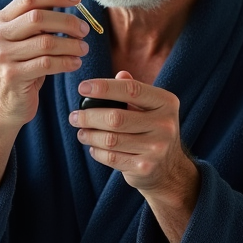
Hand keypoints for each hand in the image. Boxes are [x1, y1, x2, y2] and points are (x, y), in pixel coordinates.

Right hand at [0, 0, 91, 130]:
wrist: (6, 104)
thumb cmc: (21, 67)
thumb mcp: (23, 39)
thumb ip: (31, 15)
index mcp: (0, 21)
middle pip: (38, 18)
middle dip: (67, 22)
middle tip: (85, 30)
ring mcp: (2, 56)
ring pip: (46, 42)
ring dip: (71, 44)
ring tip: (83, 48)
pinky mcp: (12, 75)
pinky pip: (47, 64)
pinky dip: (66, 62)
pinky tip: (75, 63)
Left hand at [71, 71, 198, 242]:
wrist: (169, 168)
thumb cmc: (152, 128)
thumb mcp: (149, 106)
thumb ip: (134, 90)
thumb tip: (120, 75)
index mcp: (166, 103)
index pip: (131, 90)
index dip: (104, 87)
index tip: (82, 88)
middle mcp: (165, 125)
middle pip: (116, 118)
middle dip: (88, 116)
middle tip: (73, 116)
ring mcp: (157, 149)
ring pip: (110, 140)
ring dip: (89, 135)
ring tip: (81, 132)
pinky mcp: (145, 168)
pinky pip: (111, 158)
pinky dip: (97, 152)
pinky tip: (93, 147)